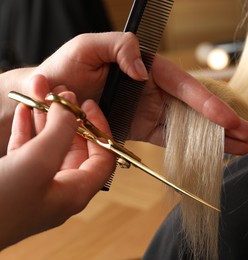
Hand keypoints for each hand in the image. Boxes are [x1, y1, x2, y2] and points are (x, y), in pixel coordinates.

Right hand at [0, 75, 115, 248]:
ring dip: (46, 118)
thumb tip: (71, 106)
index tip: (88, 105)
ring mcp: (36, 186)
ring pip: (48, 145)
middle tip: (60, 93)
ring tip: (41, 93)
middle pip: (74, 147)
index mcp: (75, 192)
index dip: (99, 129)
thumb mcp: (38, 162)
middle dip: (68, 118)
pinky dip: (26, 129)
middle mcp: (59, 189)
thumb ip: (60, 132)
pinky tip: (23, 110)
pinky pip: (26, 150)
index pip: (102, 157)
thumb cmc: (1, 204)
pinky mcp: (14, 181)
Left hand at [33, 32, 247, 153]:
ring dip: (216, 139)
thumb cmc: (67, 67)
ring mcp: (152, 111)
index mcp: (149, 68)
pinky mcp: (144, 129)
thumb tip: (143, 72)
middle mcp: (156, 90)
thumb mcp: (89, 46)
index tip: (227, 120)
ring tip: (241, 148)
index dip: (207, 104)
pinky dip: (192, 148)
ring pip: (190, 127)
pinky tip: (212, 154)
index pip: (185, 87)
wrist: (51, 96)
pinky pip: (172, 140)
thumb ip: (120, 48)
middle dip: (225, 123)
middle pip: (197, 108)